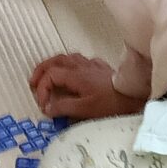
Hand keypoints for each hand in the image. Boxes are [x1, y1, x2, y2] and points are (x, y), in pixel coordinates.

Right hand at [29, 54, 145, 120]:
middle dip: (41, 70)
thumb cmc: (109, 104)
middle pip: (54, 61)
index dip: (42, 88)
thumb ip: (64, 107)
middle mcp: (80, 65)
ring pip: (66, 57)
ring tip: (47, 75)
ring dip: (53, 65)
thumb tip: (47, 107)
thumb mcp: (84, 110)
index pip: (50, 75)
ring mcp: (90, 63)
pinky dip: (69, 65)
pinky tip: (72, 73)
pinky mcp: (99, 66)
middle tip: (33, 82)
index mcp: (74, 74)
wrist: (133, 96)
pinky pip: (79, 60)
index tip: (42, 104)